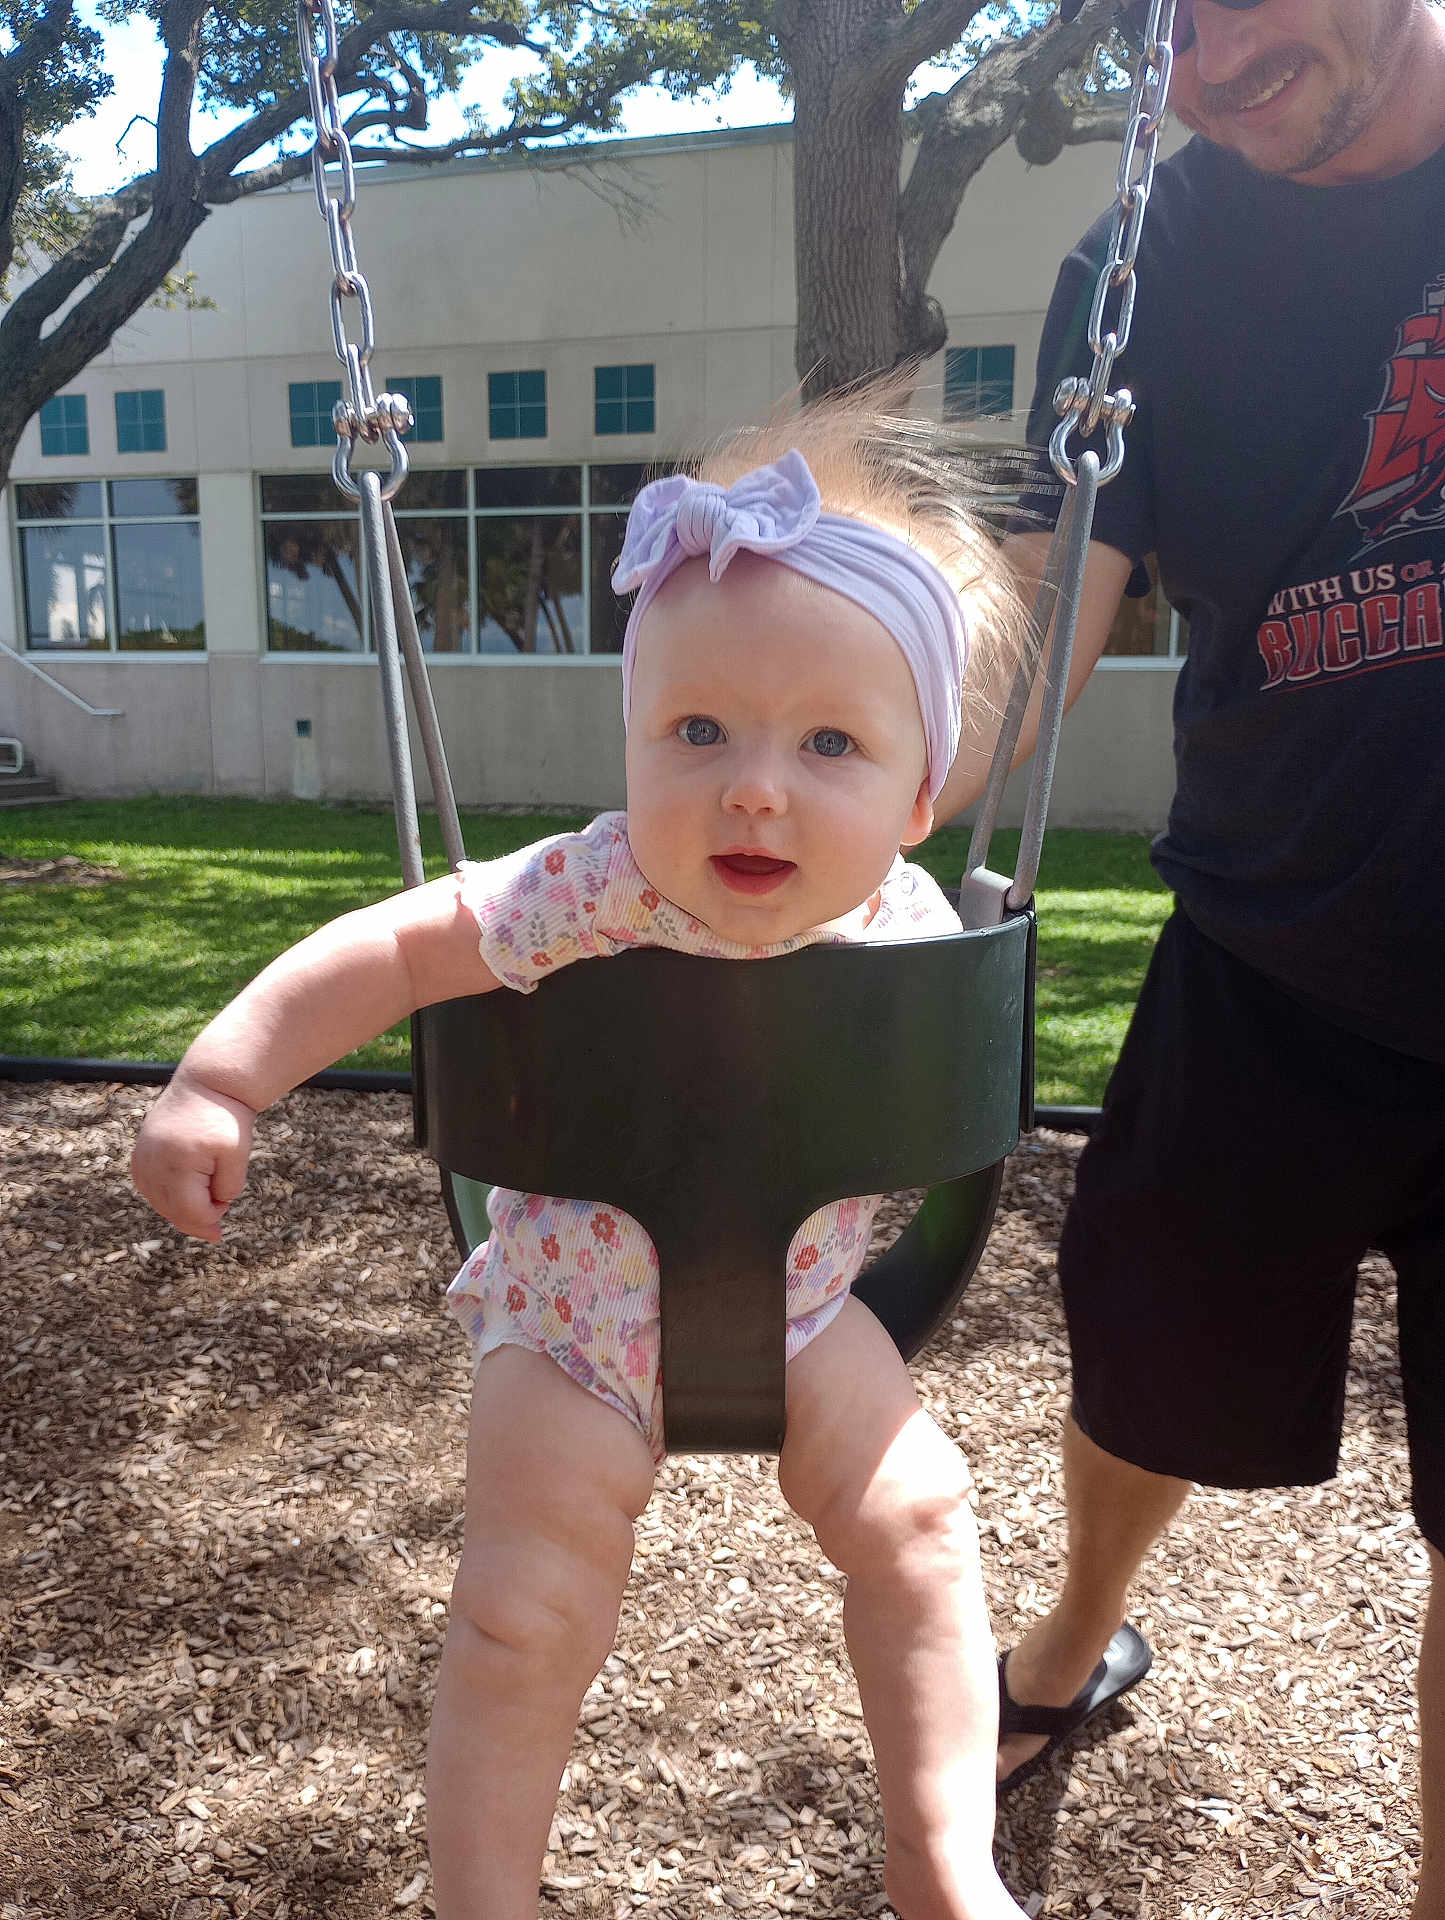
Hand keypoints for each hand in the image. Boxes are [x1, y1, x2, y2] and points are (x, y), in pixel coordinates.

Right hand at [130, 1072, 258, 1241]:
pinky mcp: (139, 1156)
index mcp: (177, 1163)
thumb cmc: (226, 1118)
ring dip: (181, 1209)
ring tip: (205, 1200)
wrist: (206, 1085)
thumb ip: (229, 1187)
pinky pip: (150, 1188)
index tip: (226, 1205)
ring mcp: (141, 1159)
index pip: (190, 1212)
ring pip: (158, 1202)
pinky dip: (167, 1196)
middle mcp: (152, 1164)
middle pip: (172, 1211)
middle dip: (196, 1218)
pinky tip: (185, 1192)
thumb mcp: (238, 1155)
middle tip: (218, 1216)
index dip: (211, 1218)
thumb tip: (214, 1205)